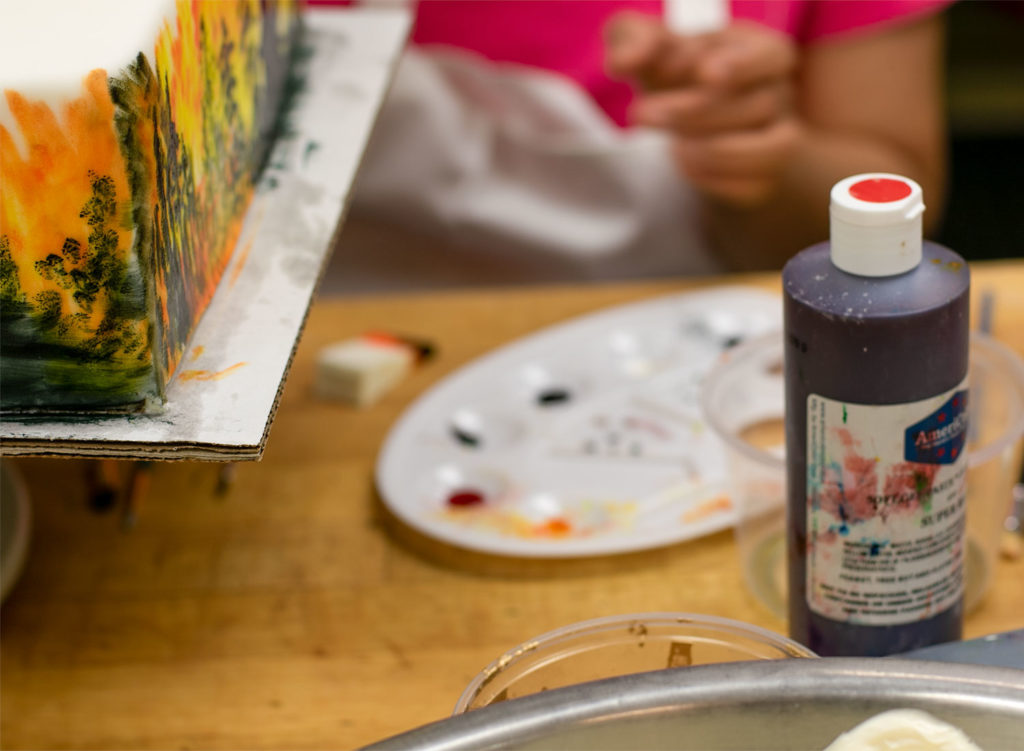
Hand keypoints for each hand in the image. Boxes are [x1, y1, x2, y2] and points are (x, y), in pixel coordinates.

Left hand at [605, 14, 801, 205]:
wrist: (681, 117)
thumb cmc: (670, 73)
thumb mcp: (649, 47)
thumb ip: (632, 40)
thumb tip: (621, 62)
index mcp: (761, 51)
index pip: (769, 55)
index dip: (740, 66)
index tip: (704, 74)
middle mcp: (779, 93)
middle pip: (760, 105)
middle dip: (696, 113)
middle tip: (641, 114)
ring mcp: (778, 137)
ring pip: (768, 149)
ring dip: (711, 151)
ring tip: (670, 145)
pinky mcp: (764, 178)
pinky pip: (752, 187)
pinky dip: (713, 180)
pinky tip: (683, 164)